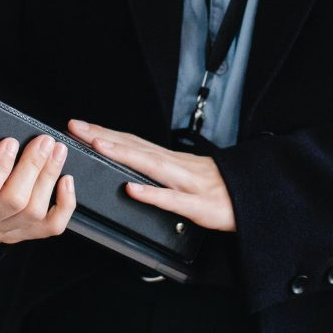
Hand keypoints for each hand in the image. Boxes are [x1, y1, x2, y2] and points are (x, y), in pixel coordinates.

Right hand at [0, 135, 75, 242]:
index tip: (9, 142)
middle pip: (14, 200)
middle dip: (33, 167)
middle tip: (44, 140)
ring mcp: (7, 231)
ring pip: (35, 210)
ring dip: (49, 177)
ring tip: (57, 150)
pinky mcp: (27, 233)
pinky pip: (52, 227)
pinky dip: (65, 206)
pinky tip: (68, 180)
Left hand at [67, 120, 235, 231]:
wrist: (255, 197)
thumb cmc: (218, 186)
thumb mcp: (185, 174)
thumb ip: (160, 170)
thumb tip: (132, 167)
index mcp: (170, 160)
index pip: (132, 142)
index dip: (105, 133)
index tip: (80, 126)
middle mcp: (176, 166)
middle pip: (135, 147)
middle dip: (104, 136)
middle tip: (76, 127)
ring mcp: (187, 184)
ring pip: (151, 166)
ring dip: (124, 154)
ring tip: (98, 145)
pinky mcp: (199, 206)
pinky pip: (173, 200)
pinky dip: (152, 194)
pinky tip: (132, 189)